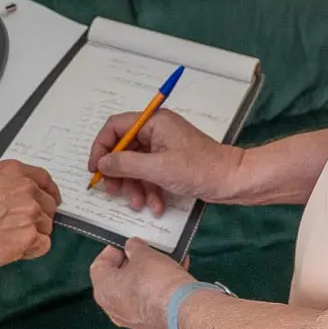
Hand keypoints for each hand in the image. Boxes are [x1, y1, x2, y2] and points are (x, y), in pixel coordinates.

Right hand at [0, 159, 60, 277]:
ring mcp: (30, 212)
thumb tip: (17, 196)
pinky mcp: (29, 237)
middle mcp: (27, 189)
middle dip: (38, 217)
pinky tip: (13, 249)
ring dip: (33, 234)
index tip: (49, 200)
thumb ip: (7, 186)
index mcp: (15, 172)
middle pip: (49, 205)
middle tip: (20, 227)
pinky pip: (43, 245)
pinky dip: (32, 250)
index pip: (45, 180)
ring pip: (46, 226)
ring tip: (8, 239)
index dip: (48, 193)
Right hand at [88, 108, 242, 214]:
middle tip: (113, 191)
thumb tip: (101, 163)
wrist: (232, 181)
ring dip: (135, 186)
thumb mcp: (157, 168)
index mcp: (153, 122)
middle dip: (119, 173)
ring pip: (136, 165)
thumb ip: (125, 164)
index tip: (95, 170)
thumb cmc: (197, 169)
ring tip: (139, 204)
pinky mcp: (171, 162)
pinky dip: (149, 190)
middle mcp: (156, 130)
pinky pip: (150, 174)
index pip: (115, 126)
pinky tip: (155, 206)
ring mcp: (164, 146)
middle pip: (124, 148)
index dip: (101, 147)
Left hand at [89, 238, 195, 328]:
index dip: (112, 250)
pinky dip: (162, 286)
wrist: (183, 311)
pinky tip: (176, 271)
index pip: (99, 266)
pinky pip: (153, 300)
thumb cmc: (158, 285)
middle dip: (133, 262)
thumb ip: (135, 248)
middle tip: (144, 250)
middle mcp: (115, 309)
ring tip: (164, 258)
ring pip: (138, 290)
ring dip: (150, 273)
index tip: (124, 243)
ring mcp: (134, 319)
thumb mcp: (144, 254)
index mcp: (104, 291)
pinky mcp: (153, 324)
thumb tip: (133, 247)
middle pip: (120, 279)